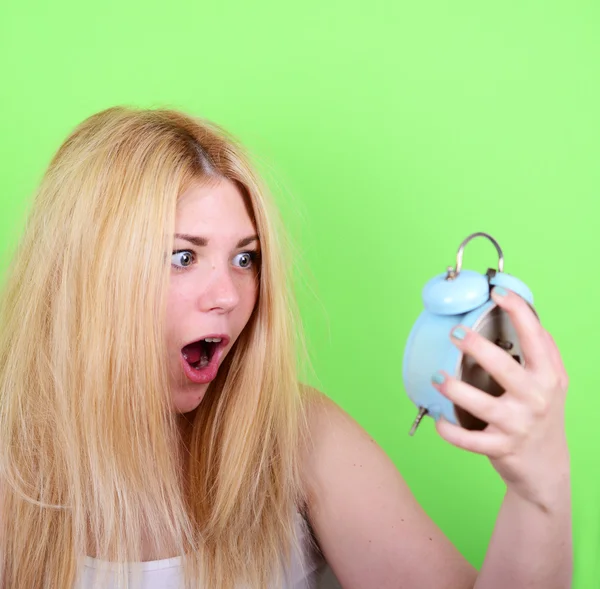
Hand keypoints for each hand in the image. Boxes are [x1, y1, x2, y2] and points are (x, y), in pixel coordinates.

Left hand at [431, 286, 569, 509]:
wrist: (547, 466)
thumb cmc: (544, 415)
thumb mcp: (553, 381)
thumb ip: (544, 350)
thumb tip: (527, 312)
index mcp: (547, 376)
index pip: (535, 337)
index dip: (517, 311)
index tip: (497, 292)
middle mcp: (535, 398)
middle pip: (504, 368)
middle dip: (477, 348)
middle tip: (455, 333)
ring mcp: (518, 425)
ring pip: (483, 405)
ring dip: (456, 389)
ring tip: (437, 376)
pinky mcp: (501, 448)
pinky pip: (470, 441)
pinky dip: (451, 431)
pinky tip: (438, 420)